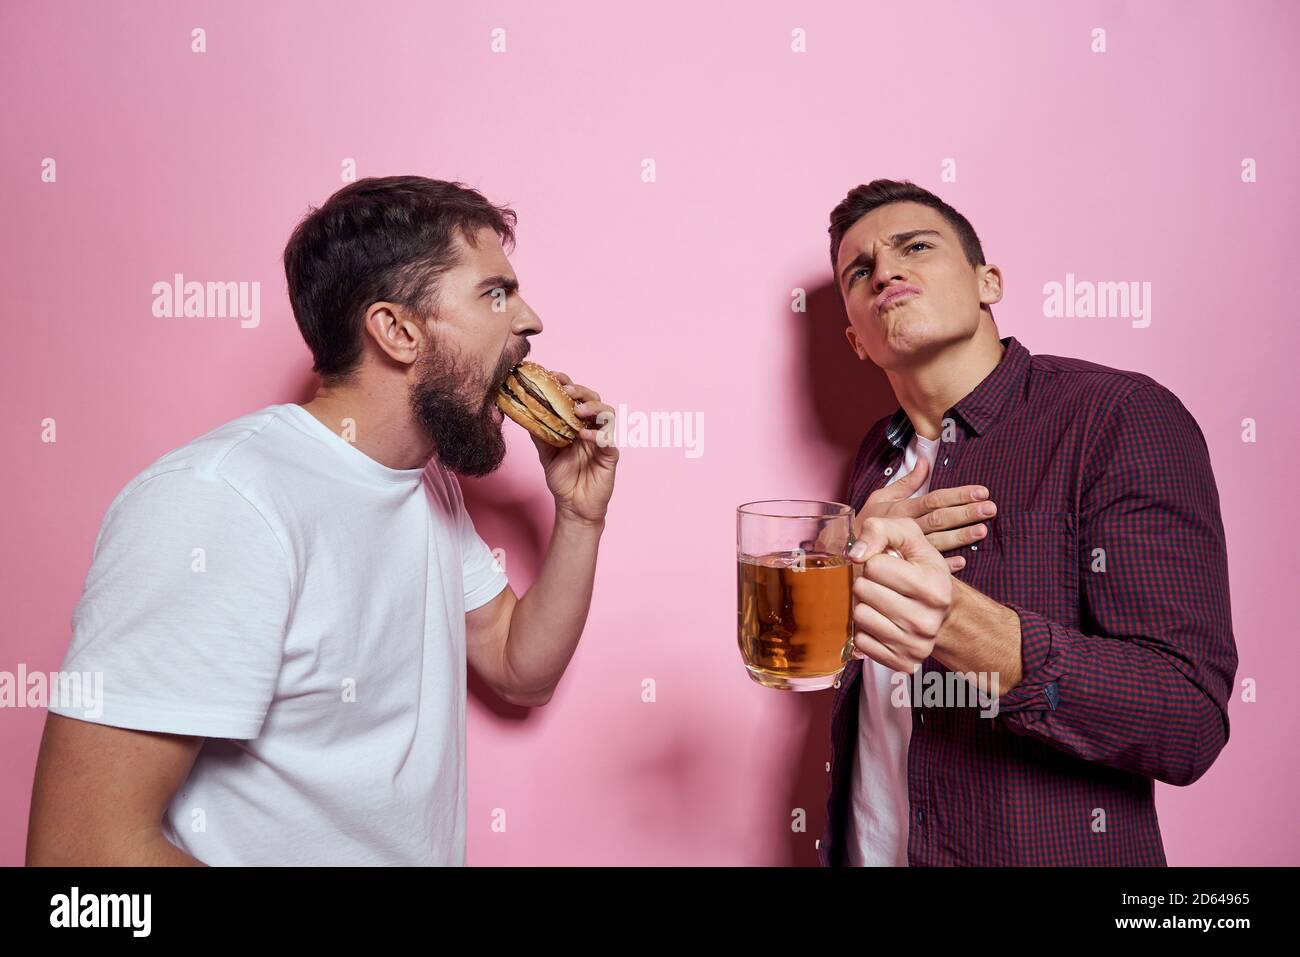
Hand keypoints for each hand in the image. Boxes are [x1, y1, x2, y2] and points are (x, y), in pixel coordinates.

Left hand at [531, 371, 617, 525]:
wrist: (573, 505)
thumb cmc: (563, 478)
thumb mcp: (545, 452)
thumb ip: (539, 432)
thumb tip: (523, 411)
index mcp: (576, 423)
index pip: (575, 397)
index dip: (567, 383)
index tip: (553, 376)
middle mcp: (591, 427)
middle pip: (593, 399)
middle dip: (580, 391)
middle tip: (567, 390)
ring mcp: (602, 440)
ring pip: (607, 414)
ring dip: (594, 408)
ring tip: (579, 410)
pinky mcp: (610, 455)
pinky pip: (609, 440)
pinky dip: (598, 434)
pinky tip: (584, 435)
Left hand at [847, 517, 953, 674]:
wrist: (942, 610)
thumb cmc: (920, 569)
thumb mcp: (908, 537)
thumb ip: (880, 530)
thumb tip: (855, 554)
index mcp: (934, 587)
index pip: (874, 566)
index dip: (875, 562)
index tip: (890, 566)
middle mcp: (928, 621)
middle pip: (863, 590)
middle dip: (867, 582)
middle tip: (884, 585)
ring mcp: (916, 646)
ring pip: (859, 617)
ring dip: (864, 605)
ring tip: (882, 602)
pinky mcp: (903, 663)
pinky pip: (861, 642)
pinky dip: (865, 630)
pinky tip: (882, 622)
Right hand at [855, 456, 995, 571]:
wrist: (845, 552)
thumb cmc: (863, 523)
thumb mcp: (880, 498)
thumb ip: (905, 482)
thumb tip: (924, 461)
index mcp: (902, 509)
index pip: (934, 499)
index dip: (958, 495)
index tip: (981, 491)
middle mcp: (906, 527)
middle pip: (940, 518)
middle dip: (966, 513)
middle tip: (990, 508)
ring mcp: (906, 548)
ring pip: (937, 541)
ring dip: (960, 537)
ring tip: (982, 531)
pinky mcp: (904, 565)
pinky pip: (926, 565)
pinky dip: (944, 565)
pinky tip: (962, 562)